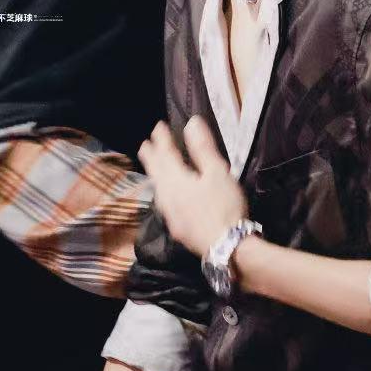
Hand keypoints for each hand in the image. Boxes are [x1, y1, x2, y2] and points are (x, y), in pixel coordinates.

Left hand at [138, 116, 247, 256]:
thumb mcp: (217, 173)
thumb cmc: (223, 206)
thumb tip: (191, 123)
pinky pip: (163, 203)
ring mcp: (169, 214)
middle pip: (156, 172)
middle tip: (145, 145)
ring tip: (153, 168)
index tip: (158, 126)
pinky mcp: (176, 228)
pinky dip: (162, 191)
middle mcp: (167, 196)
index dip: (162, 139)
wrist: (225, 247)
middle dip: (151, 157)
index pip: (165, 155)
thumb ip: (202, 148)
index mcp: (176, 180)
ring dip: (155, 175)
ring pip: (158, 189)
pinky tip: (167, 197)